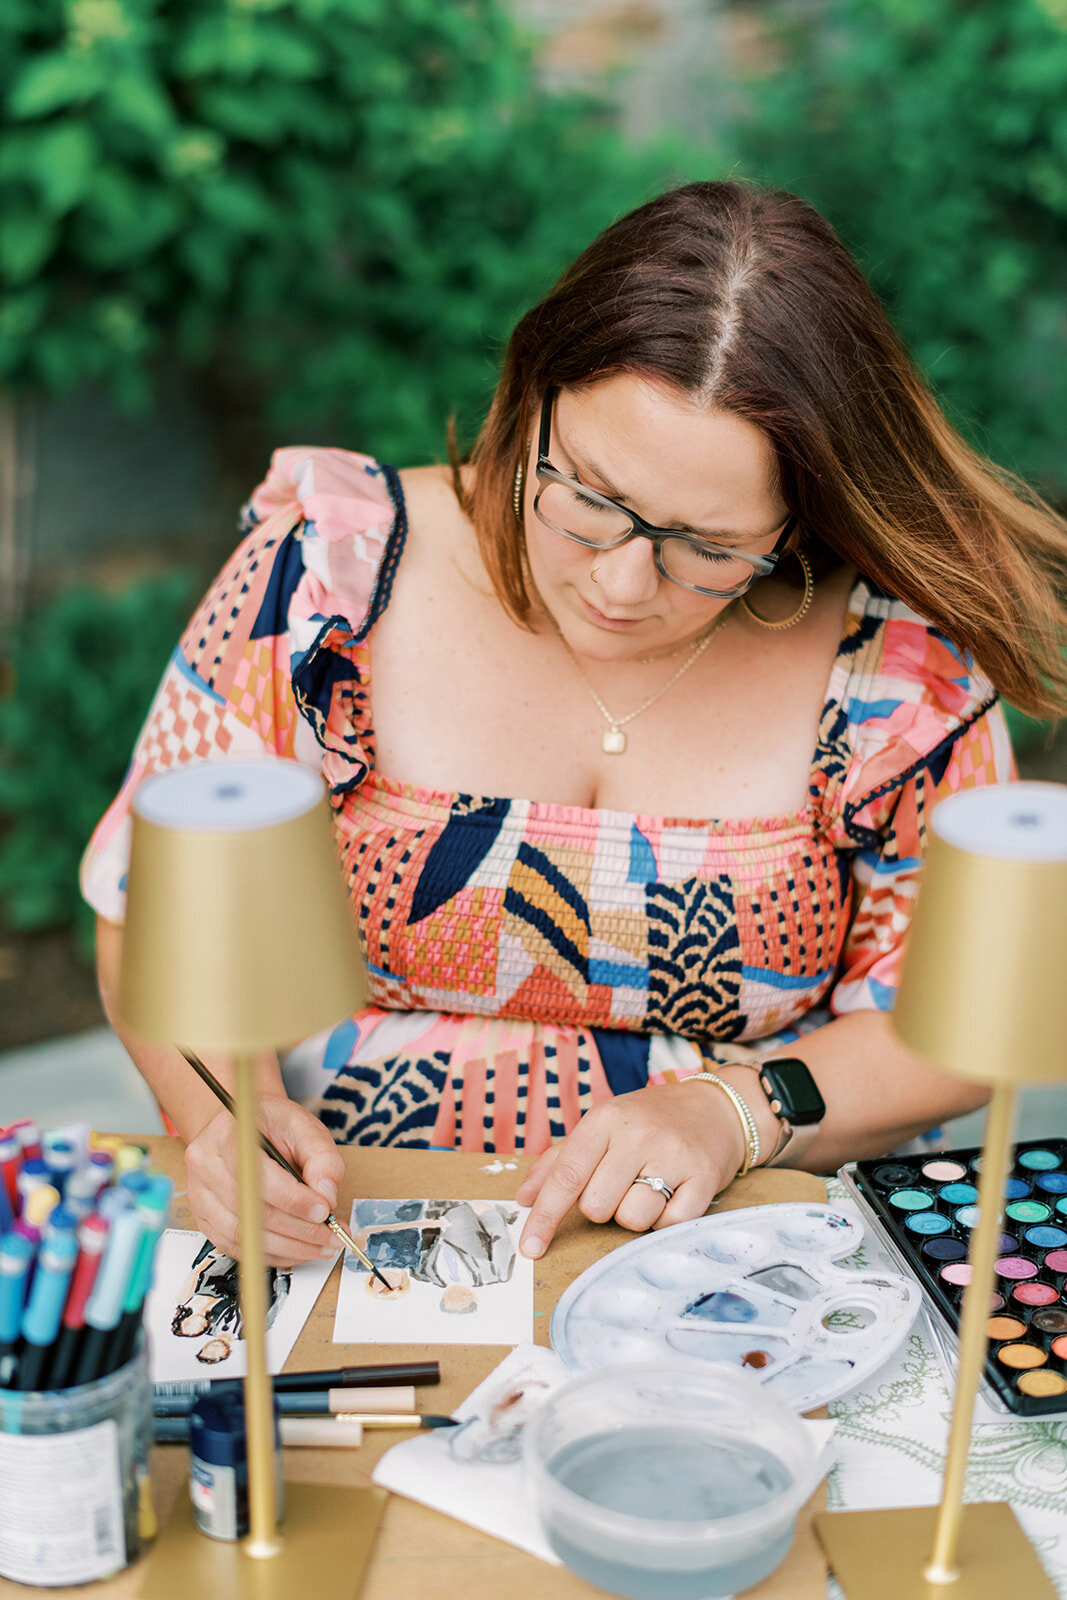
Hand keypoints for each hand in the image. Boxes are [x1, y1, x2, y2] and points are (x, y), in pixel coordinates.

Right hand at [185, 1094, 345, 1268]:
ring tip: (321, 1246)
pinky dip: (272, 1254)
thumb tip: (327, 1196)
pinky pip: (237, 1247)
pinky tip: (298, 1250)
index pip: (257, 1175)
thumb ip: (322, 1158)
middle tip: (332, 1236)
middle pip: (251, 1210)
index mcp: (226, 1133)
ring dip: (289, 1248)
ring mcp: (199, 1194)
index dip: (292, 1199)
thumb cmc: (274, 1125)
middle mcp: (205, 1165)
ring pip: (245, 1234)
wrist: (245, 1128)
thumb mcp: (305, 1127)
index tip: (324, 1211)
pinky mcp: (205, 1218)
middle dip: (298, 1230)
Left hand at [515, 1080, 746, 1258]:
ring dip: (635, 1215)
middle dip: (603, 1207)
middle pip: (597, 1207)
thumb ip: (558, 1161)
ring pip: (632, 1219)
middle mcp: (638, 1134)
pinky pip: (669, 1224)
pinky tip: (673, 1193)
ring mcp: (673, 1154)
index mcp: (605, 1119)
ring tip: (649, 1187)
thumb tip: (523, 1198)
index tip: (530, 1248)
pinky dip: (665, 1219)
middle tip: (622, 1183)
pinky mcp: (705, 1176)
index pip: (566, 1175)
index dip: (544, 1216)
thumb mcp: (601, 1126)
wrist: (716, 1107)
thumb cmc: (649, 1120)